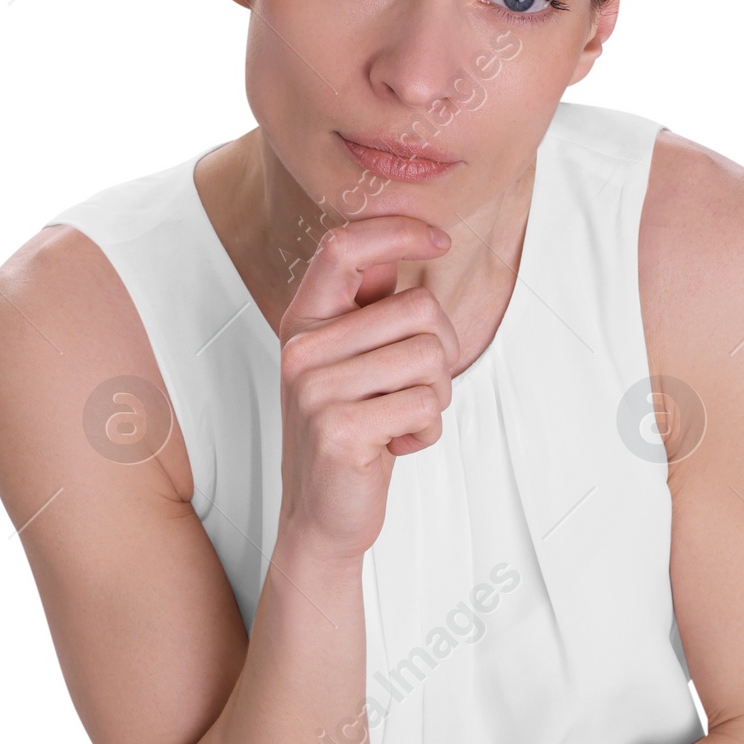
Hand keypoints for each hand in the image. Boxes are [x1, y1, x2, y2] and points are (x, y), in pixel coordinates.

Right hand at [277, 213, 459, 564]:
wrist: (323, 512)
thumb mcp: (352, 362)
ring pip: (429, 358)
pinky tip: (399, 444)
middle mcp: (302, 350)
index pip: (344, 247)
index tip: (439, 241)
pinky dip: (428, 430)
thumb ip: (367, 310)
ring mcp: (315, 390)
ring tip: (403, 418)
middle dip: (442, 351)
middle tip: (416, 389)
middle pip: (418, 307)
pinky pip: (424, 406)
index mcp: (304, 322)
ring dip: (436, 396)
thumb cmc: (350, 432)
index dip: (398, 231)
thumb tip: (394, 252)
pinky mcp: (338, 430)